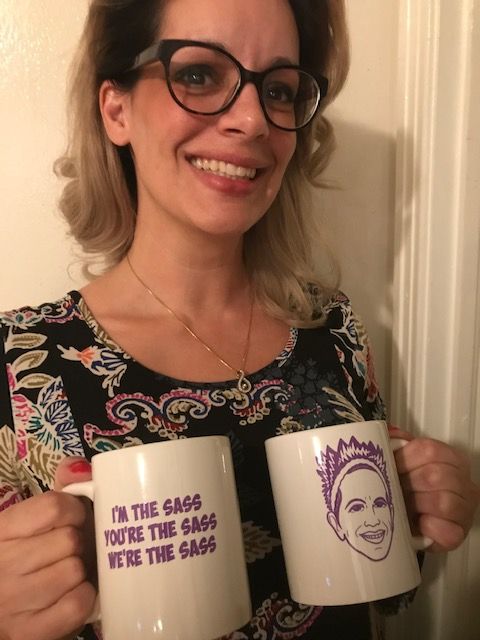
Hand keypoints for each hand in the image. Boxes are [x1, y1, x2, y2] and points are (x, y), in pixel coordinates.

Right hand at [0, 457, 95, 639]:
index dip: (75, 511)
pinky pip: (78, 603)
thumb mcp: (34, 522)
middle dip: (79, 544)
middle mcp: (2, 564)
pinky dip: (83, 598)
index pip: (55, 507)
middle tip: (72, 551)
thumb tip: (82, 468)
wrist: (11, 609)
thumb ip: (59, 491)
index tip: (77, 520)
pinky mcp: (30, 631)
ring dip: (81, 572)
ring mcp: (13, 601)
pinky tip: (72, 595)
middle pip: (69, 540)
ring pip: (75, 571)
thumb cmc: (29, 558)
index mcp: (2, 529)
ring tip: (69, 574)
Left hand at [389, 426, 479, 551]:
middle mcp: (463, 481)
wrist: (410, 520)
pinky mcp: (459, 533)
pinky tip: (418, 522)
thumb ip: (395, 444)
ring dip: (417, 504)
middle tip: (395, 488)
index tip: (391, 467)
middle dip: (409, 483)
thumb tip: (385, 433)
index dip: (405, 459)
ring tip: (404, 505)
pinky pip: (447, 530)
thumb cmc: (407, 488)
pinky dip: (428, 527)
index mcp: (449, 457)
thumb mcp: (401, 462)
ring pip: (444, 502)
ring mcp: (465, 508)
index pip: (429, 450)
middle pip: (435, 475)